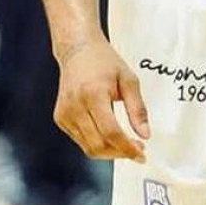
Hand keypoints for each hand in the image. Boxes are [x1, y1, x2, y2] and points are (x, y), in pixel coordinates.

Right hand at [54, 37, 149, 161]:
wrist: (78, 50)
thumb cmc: (104, 61)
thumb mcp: (129, 80)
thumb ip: (138, 109)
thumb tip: (145, 134)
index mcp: (94, 94)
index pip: (111, 132)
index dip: (127, 148)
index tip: (141, 154)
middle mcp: (76, 106)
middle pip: (98, 145)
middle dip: (120, 153)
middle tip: (137, 150)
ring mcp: (65, 114)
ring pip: (88, 147)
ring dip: (109, 152)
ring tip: (125, 145)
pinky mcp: (60, 118)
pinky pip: (80, 140)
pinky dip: (96, 143)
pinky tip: (107, 135)